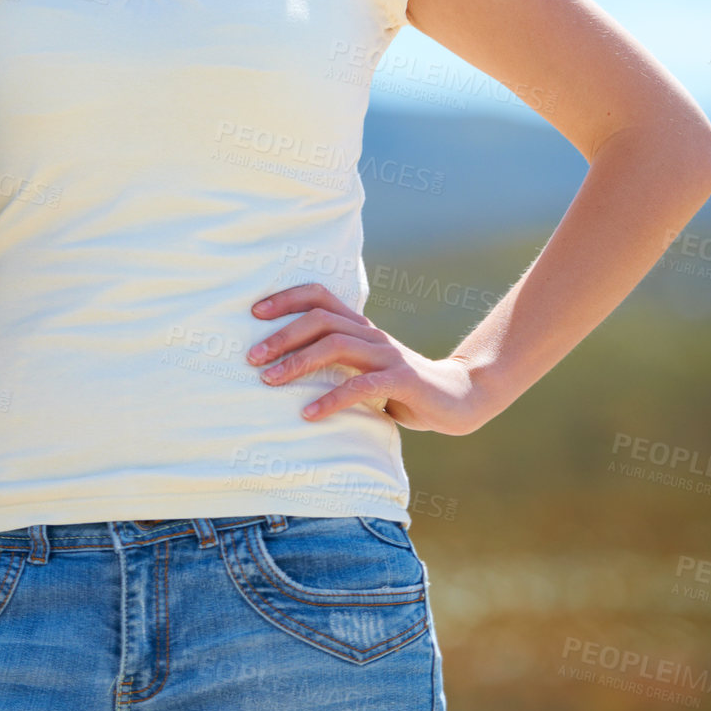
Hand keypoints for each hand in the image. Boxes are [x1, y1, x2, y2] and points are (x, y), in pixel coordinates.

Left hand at [248, 283, 489, 434]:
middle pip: (321, 319)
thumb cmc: (400, 386)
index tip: (254, 312)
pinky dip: (331, 399)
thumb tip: (282, 367)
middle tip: (251, 356)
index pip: (321, 296)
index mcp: (360, 327)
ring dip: (298, 362)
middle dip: (282, 334)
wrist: (458, 398)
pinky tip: (308, 414)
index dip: (287, 298)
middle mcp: (371, 334)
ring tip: (270, 381)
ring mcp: (388, 355)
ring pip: (336, 345)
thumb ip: (335, 362)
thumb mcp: (364, 367)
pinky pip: (361, 386)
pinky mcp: (402, 381)